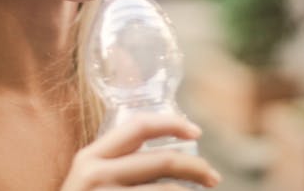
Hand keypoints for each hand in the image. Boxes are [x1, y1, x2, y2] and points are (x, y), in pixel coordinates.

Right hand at [60, 114, 220, 189]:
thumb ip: (117, 164)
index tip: (197, 132)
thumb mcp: (90, 181)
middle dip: (196, 167)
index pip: (139, 126)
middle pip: (163, 161)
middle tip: (213, 177)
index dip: (173, 124)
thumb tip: (171, 155)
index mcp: (90, 157)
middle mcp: (96, 175)